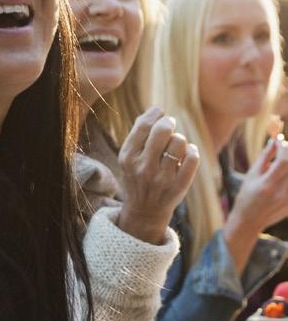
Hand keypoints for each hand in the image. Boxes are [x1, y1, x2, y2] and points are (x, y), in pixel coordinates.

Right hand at [116, 107, 198, 244]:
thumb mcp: (128, 157)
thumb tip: (156, 110)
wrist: (144, 210)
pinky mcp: (179, 186)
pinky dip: (192, 151)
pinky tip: (188, 153)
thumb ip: (138, 135)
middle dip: (169, 122)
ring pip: (180, 142)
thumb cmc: (137, 176)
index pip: (144, 126)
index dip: (155, 113)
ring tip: (176, 145)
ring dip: (180, 139)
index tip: (160, 112)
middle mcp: (143, 168)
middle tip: (170, 124)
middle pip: (163, 130)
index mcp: (128, 158)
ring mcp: (162, 178)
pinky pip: (193, 158)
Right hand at [225, 138, 287, 270]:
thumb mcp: (251, 176)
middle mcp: (281, 192)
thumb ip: (263, 159)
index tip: (279, 141)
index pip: (283, 161)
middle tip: (284, 149)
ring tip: (281, 163)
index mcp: (267, 184)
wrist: (250, 221)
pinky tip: (283, 175)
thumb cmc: (246, 196)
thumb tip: (273, 142)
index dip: (283, 148)